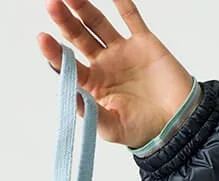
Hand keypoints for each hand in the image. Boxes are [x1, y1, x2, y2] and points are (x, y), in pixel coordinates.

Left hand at [37, 0, 195, 147]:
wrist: (176, 122)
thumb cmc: (142, 129)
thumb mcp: (112, 127)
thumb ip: (92, 112)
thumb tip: (71, 95)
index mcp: (92, 86)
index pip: (68, 66)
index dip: (54, 53)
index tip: (42, 38)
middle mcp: (103, 66)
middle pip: (78, 39)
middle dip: (64, 21)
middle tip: (51, 4)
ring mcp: (121, 52)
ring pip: (98, 24)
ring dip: (83, 8)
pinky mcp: (142, 42)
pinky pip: (130, 17)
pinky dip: (121, 3)